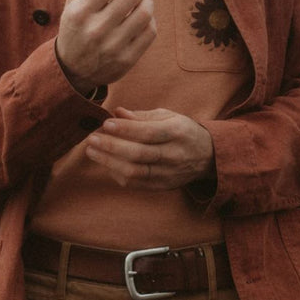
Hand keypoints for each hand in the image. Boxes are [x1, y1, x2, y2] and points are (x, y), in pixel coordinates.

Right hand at [55, 0, 156, 92]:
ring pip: (144, 14)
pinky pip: (150, 33)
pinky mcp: (127, 60)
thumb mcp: (74, 2)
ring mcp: (112, 48)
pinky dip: (151, 20)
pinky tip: (142, 17)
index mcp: (79, 12)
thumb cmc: (75, 28)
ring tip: (141, 0)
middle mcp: (95, 30)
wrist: (72, 70)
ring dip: (147, 1)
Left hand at [84, 107, 214, 189]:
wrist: (207, 156)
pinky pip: (136, 184)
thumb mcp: (168, 116)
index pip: (148, 132)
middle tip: (91, 139)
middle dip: (111, 146)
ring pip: (135, 172)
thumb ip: (141, 116)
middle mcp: (174, 155)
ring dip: (109, 162)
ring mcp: (168, 174)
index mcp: (177, 132)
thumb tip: (117, 112)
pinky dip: (118, 174)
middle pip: (138, 154)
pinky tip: (106, 164)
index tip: (105, 124)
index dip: (125, 129)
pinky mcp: (162, 186)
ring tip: (92, 151)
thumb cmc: (182, 131)